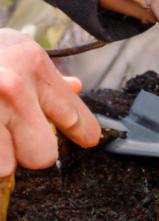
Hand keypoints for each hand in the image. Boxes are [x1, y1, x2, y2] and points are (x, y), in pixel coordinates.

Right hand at [0, 29, 100, 176]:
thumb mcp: (11, 51)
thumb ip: (44, 76)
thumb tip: (76, 86)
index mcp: (31, 64)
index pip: (73, 114)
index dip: (84, 130)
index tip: (89, 138)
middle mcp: (12, 87)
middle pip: (43, 155)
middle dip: (28, 151)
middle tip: (11, 135)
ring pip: (7, 168)